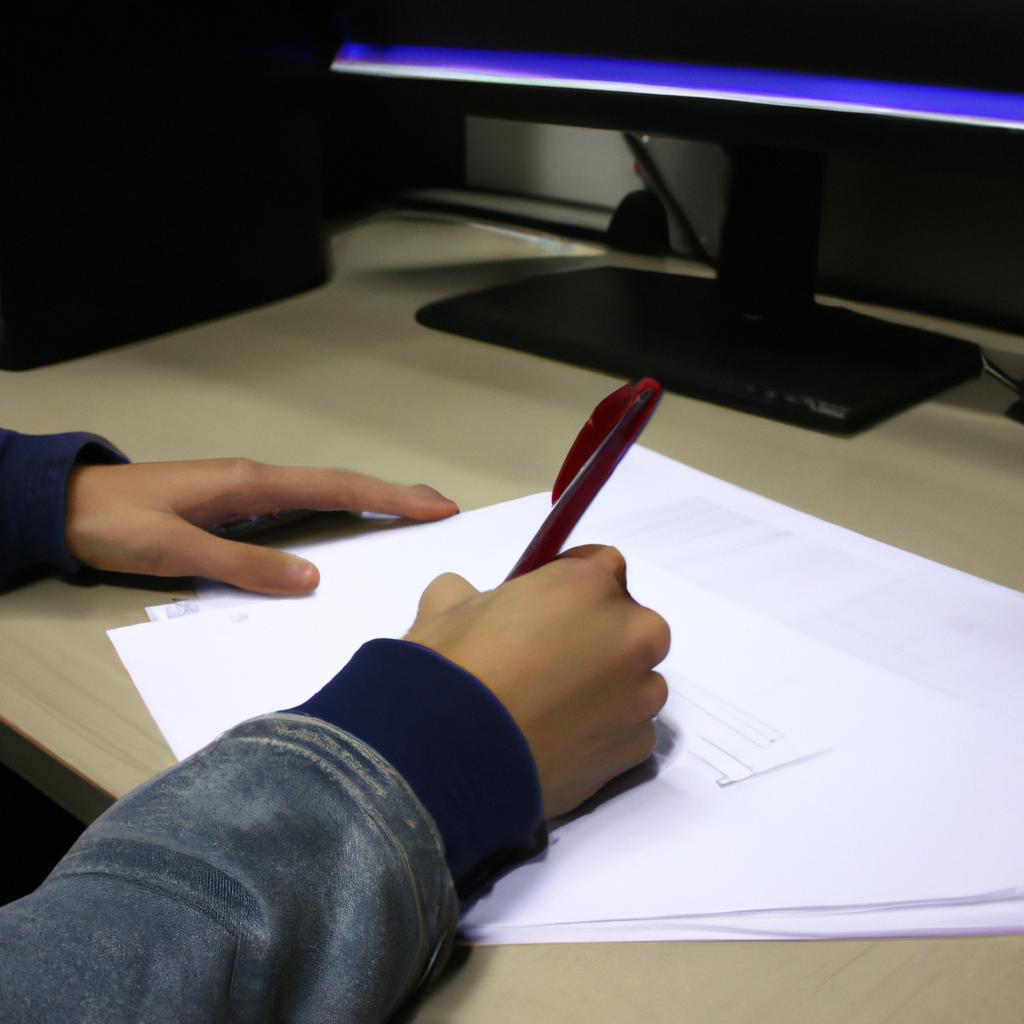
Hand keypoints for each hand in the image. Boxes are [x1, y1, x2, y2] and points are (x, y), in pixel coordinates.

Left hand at [66, 458, 458, 593]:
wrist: (65, 506)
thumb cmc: (116, 523)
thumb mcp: (177, 550)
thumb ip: (244, 565)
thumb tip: (312, 580)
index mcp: (251, 483)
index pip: (337, 488)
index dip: (390, 497)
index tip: (435, 508)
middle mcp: (257, 480)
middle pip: (340, 484)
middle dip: (394, 494)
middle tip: (442, 509)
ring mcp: (247, 490)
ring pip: (324, 493)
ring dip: (371, 501)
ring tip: (410, 516)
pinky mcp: (235, 504)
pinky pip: (303, 505)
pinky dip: (339, 511)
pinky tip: (348, 526)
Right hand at [404, 545, 669, 818]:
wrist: (450, 753)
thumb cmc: (452, 669)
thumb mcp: (448, 604)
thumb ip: (476, 592)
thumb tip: (468, 598)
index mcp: (589, 584)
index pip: (605, 565)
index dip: (574, 586)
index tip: (550, 608)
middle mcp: (630, 633)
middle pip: (631, 625)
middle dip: (600, 637)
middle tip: (550, 662)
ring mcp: (640, 693)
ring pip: (636, 681)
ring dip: (607, 688)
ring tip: (552, 711)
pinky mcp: (636, 746)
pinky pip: (630, 730)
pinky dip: (604, 734)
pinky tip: (559, 741)